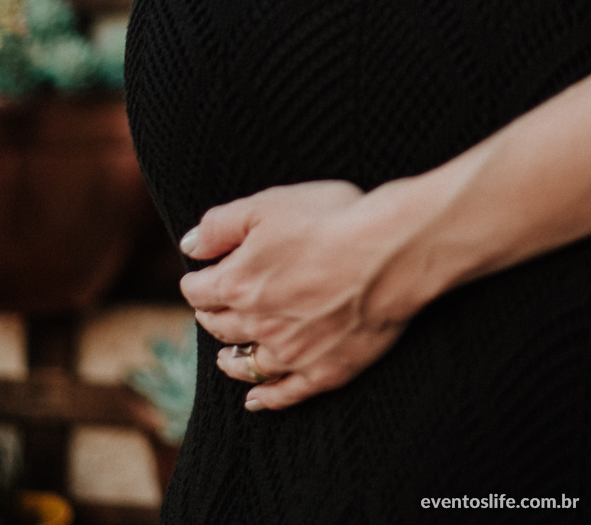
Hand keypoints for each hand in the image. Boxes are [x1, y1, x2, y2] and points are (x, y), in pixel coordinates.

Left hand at [178, 180, 437, 410]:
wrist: (387, 251)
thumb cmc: (330, 219)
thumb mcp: (267, 205)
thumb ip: (219, 225)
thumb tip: (189, 245)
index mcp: (238, 283)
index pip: (199, 290)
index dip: (197, 280)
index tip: (200, 275)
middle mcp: (257, 324)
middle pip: (220, 327)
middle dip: (211, 316)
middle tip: (212, 309)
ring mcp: (291, 352)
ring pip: (247, 364)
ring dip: (232, 361)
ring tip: (227, 358)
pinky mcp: (324, 371)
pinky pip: (286, 393)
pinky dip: (267, 398)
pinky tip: (257, 400)